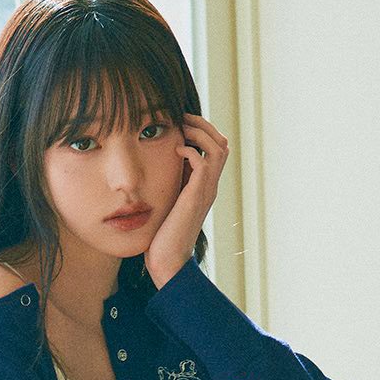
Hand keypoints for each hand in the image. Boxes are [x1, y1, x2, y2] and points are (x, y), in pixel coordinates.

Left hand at [144, 112, 229, 287]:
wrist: (167, 261)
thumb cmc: (161, 237)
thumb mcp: (166, 202)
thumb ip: (169, 185)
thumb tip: (157, 167)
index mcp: (204, 187)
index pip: (215, 148)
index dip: (201, 131)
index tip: (180, 124)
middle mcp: (209, 187)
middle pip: (222, 143)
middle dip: (203, 125)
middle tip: (182, 119)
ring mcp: (205, 191)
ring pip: (218, 148)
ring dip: (200, 133)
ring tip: (181, 129)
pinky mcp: (196, 197)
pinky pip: (203, 162)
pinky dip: (191, 150)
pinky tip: (174, 152)